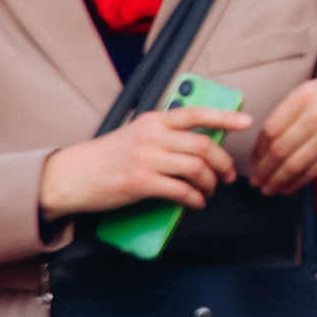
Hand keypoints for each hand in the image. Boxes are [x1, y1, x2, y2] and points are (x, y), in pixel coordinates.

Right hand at [38, 103, 250, 221]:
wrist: (71, 176)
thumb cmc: (105, 156)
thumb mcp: (136, 134)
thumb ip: (165, 134)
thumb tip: (200, 142)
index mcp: (154, 120)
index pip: (196, 113)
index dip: (225, 117)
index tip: (246, 122)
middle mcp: (152, 136)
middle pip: (204, 146)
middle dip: (223, 162)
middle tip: (228, 174)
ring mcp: (146, 159)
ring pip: (196, 169)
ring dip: (211, 182)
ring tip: (211, 190)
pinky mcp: (140, 183)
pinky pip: (180, 191)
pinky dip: (195, 198)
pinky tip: (197, 202)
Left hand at [250, 70, 316, 196]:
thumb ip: (297, 109)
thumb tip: (271, 140)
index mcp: (305, 95)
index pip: (270, 128)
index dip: (258, 150)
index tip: (255, 161)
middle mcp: (315, 113)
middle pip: (278, 149)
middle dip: (263, 170)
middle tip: (255, 181)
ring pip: (292, 164)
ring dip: (276, 181)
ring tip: (268, 189)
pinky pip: (312, 171)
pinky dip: (296, 183)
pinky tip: (289, 187)